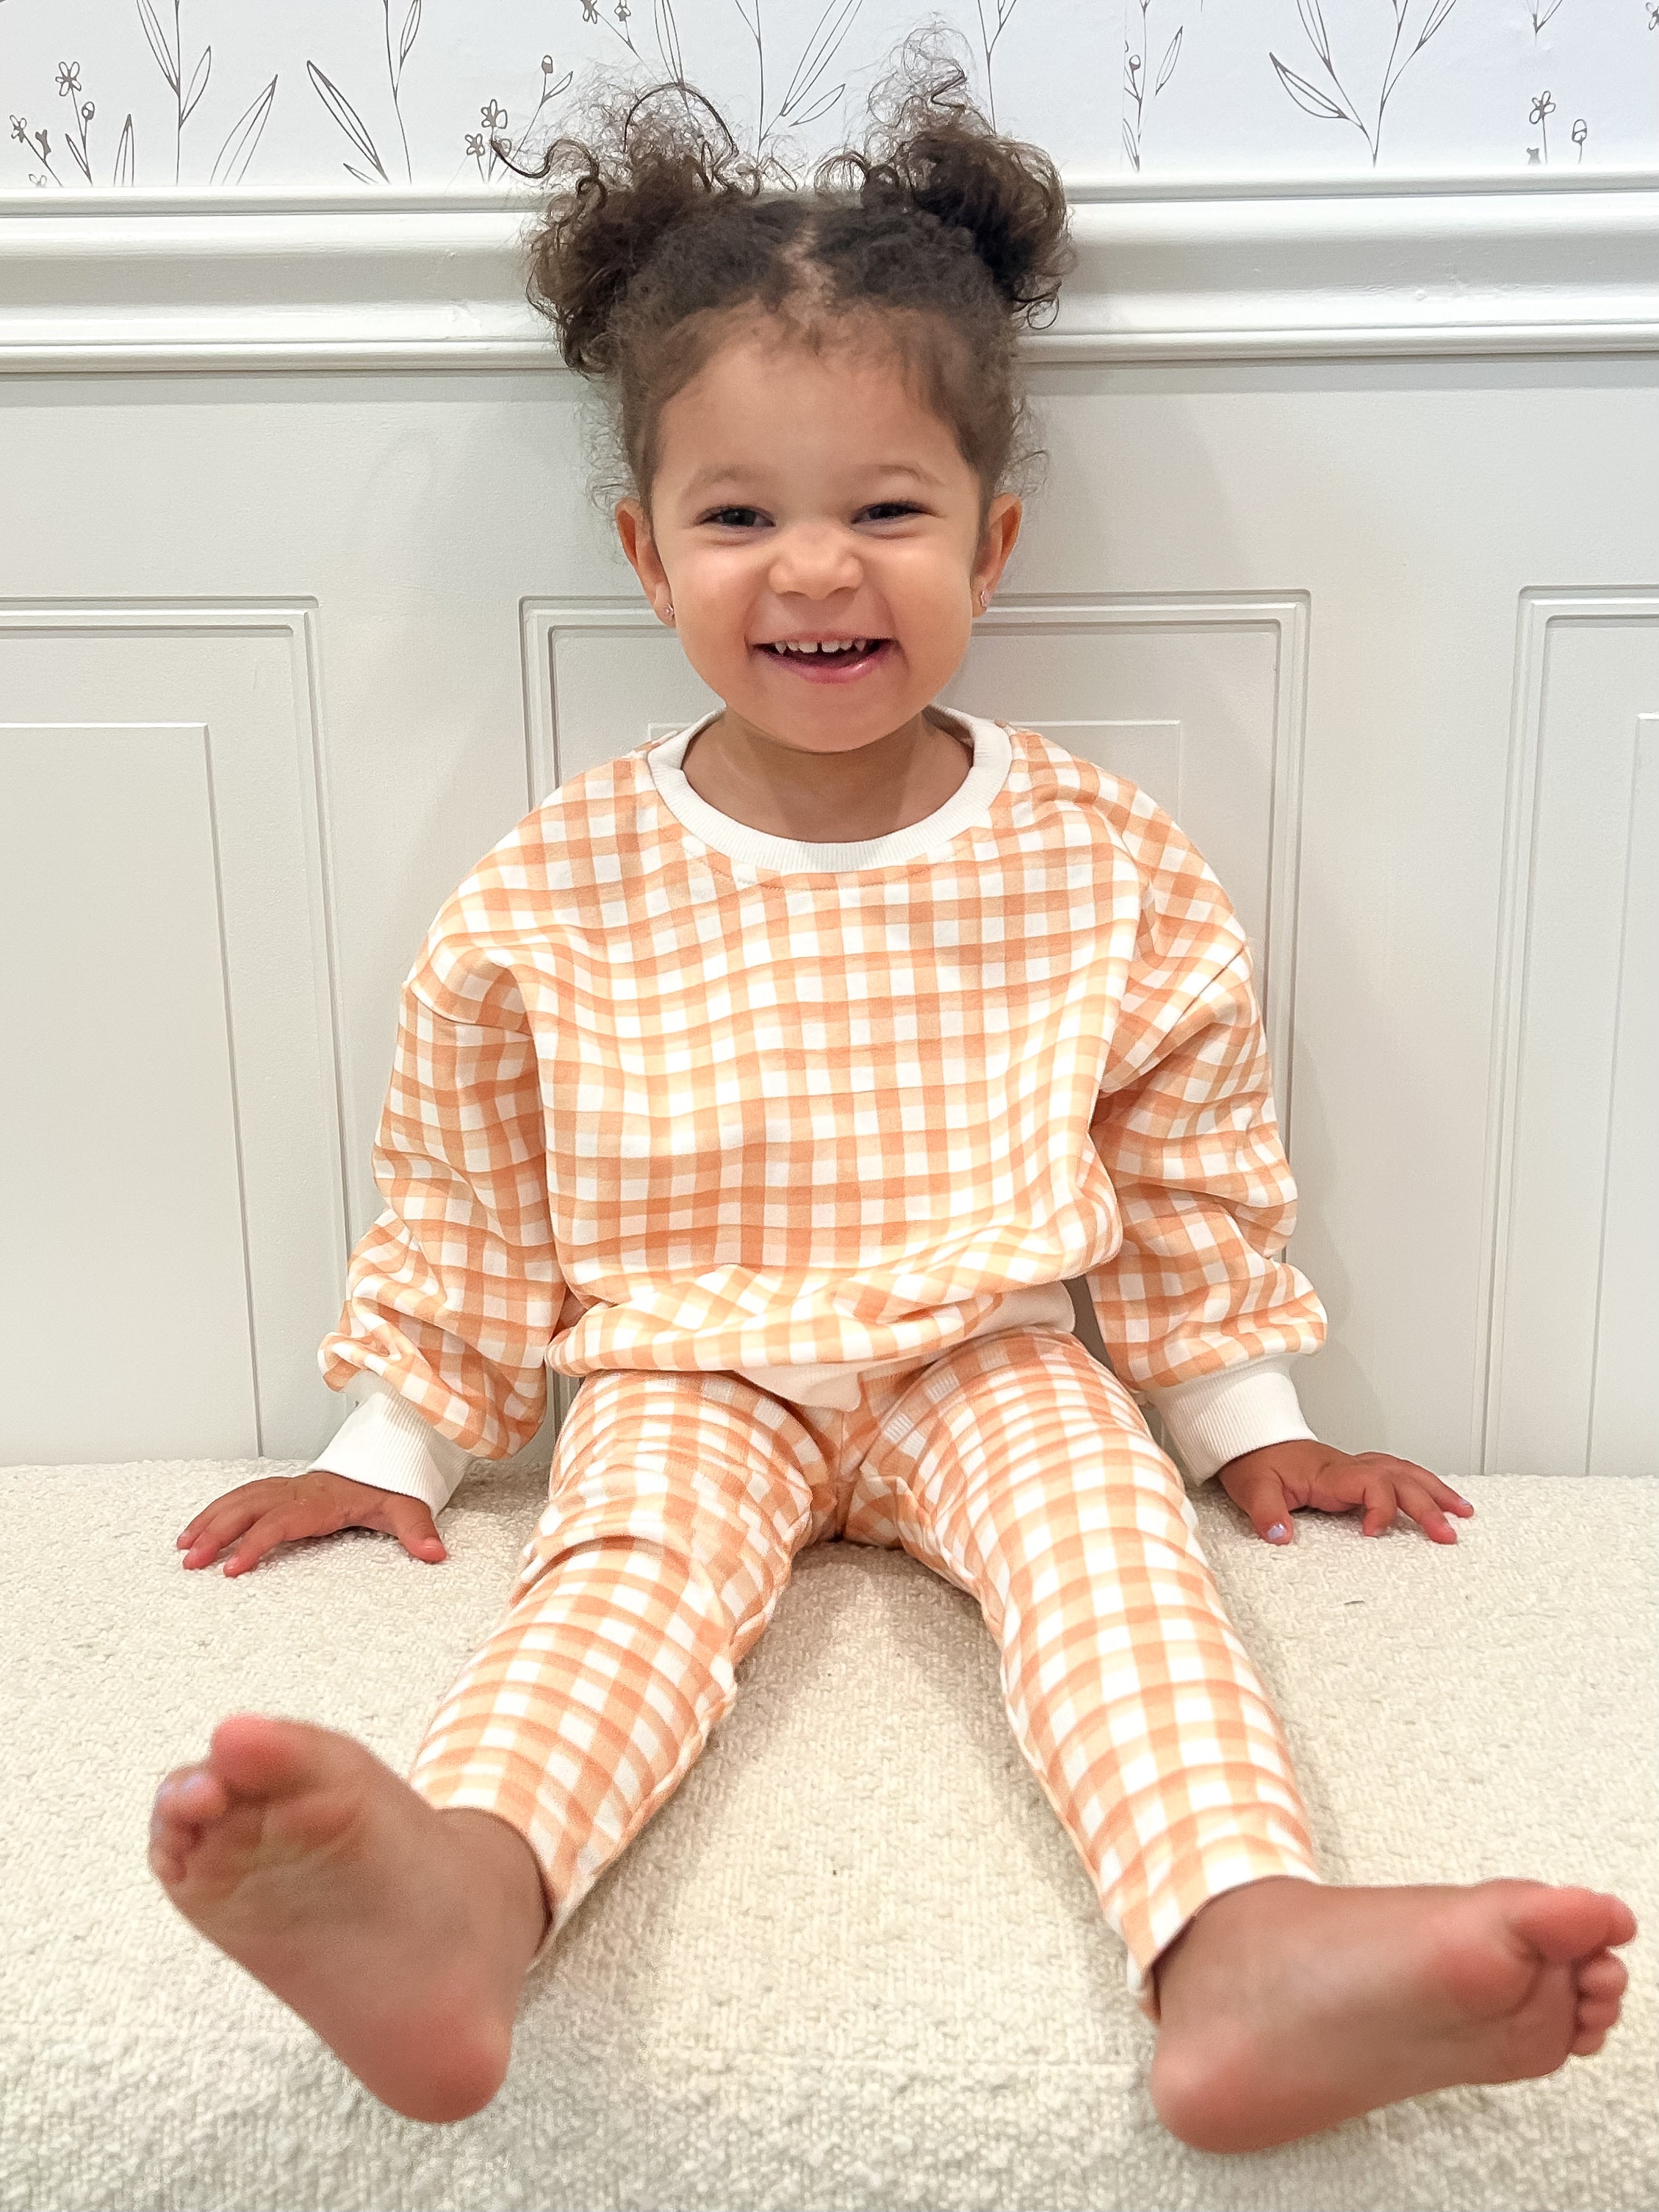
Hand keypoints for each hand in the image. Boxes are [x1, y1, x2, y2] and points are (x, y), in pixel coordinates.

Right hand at [175, 1470, 446, 1577]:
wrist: (381, 1459)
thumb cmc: (387, 1487)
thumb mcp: (407, 1507)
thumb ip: (418, 1531)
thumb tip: (437, 1553)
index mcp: (321, 1499)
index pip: (280, 1521)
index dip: (256, 1543)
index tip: (233, 1568)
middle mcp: (296, 1491)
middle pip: (249, 1508)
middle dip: (217, 1533)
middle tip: (191, 1562)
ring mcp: (284, 1489)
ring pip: (238, 1500)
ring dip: (209, 1522)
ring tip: (183, 1550)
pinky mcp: (277, 1491)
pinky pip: (240, 1497)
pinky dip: (214, 1512)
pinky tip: (194, 1531)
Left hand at [1216, 1439, 1474, 1546]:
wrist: (1248, 1440)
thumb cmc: (1253, 1462)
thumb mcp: (1251, 1487)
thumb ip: (1265, 1512)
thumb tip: (1279, 1536)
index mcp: (1329, 1471)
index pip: (1370, 1483)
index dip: (1379, 1507)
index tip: (1372, 1534)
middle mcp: (1349, 1466)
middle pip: (1400, 1478)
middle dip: (1428, 1505)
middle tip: (1448, 1535)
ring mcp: (1355, 1467)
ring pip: (1406, 1472)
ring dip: (1436, 1490)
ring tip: (1464, 1512)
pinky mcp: (1355, 1473)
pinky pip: (1397, 1473)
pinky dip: (1422, 1484)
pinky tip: (1437, 1497)